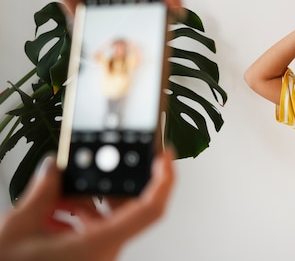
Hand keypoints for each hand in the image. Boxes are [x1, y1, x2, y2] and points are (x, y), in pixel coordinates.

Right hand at [0, 149, 174, 260]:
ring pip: (105, 217)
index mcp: (99, 244)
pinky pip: (92, 229)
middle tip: (93, 166)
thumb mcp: (18, 229)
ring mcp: (96, 256)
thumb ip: (41, 192)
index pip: (150, 209)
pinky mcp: (85, 258)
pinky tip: (51, 212)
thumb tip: (54, 167)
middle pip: (125, 206)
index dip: (164, 179)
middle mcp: (104, 252)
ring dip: (84, 200)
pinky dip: (75, 215)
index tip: (164, 156)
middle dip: (107, 183)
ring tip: (57, 194)